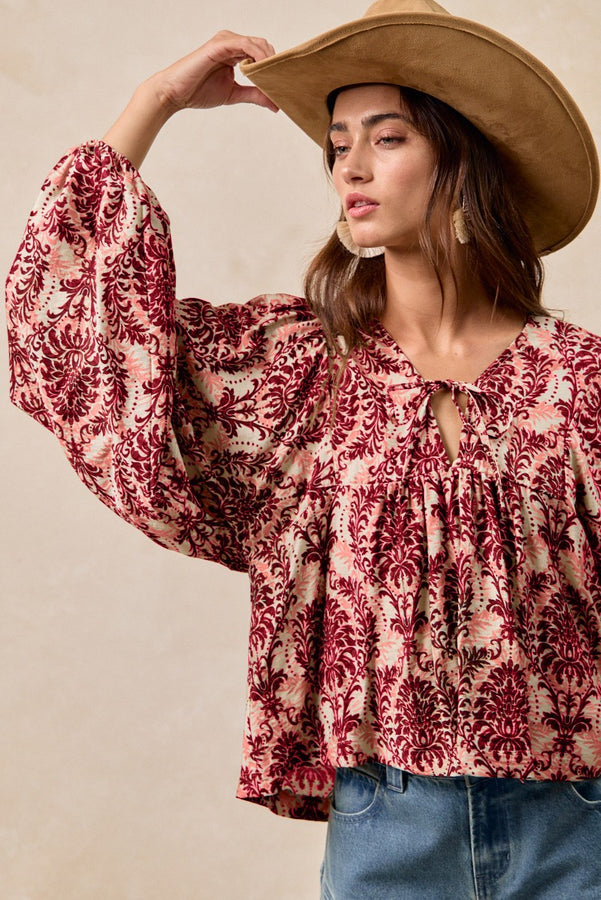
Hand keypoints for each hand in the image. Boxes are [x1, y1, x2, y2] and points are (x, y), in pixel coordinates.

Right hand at [154, 30, 277, 113]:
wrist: (176, 93)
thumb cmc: (199, 91)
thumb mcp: (234, 94)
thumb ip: (254, 95)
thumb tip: (276, 104)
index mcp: (235, 53)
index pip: (262, 54)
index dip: (274, 66)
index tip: (284, 83)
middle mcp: (232, 43)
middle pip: (264, 46)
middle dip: (275, 63)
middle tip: (283, 82)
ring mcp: (226, 42)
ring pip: (257, 43)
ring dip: (269, 60)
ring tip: (274, 78)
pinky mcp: (219, 44)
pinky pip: (244, 45)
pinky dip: (256, 55)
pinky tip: (261, 70)